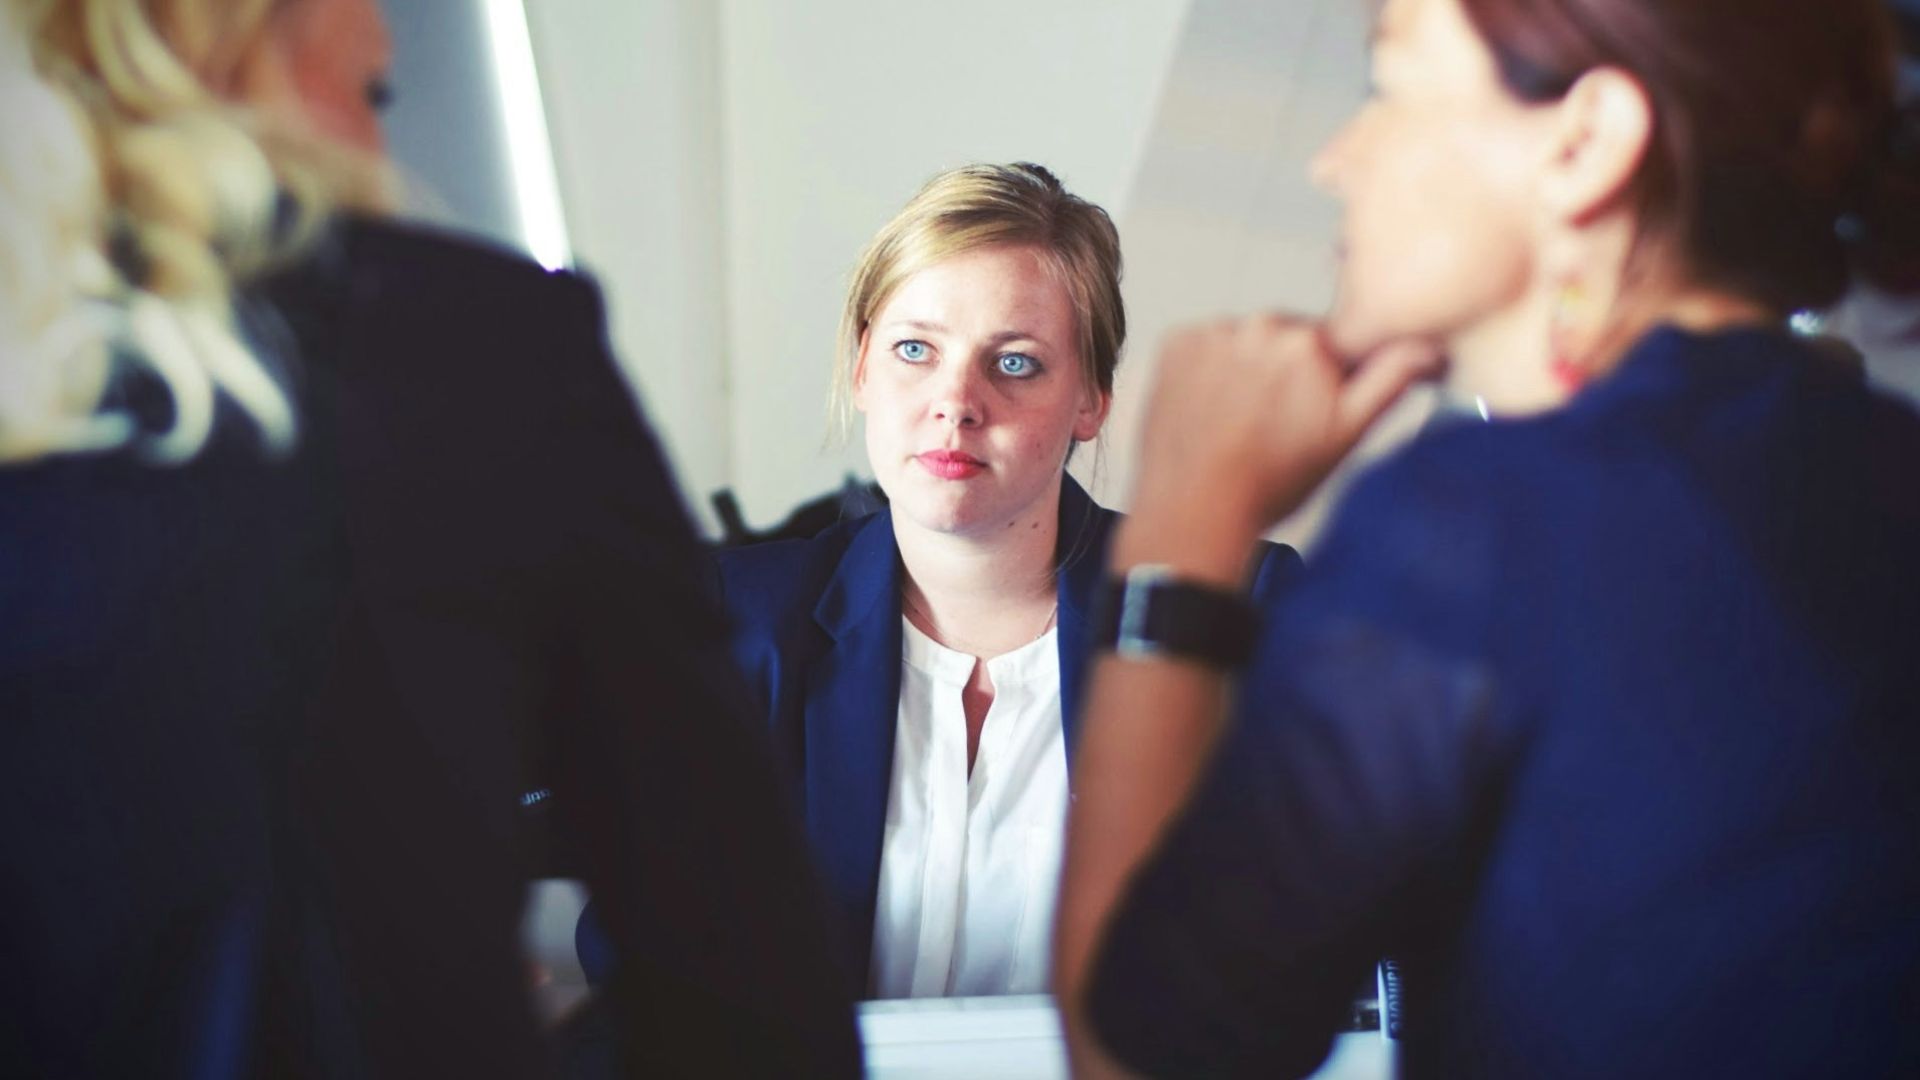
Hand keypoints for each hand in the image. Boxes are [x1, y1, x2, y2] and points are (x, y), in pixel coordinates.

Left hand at [1130, 316, 1437, 542]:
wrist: (1195, 509)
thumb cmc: (1270, 482)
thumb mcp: (1346, 435)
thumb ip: (1390, 380)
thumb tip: (1428, 346)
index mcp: (1310, 342)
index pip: (1333, 344)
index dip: (1327, 379)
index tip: (1312, 408)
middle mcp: (1260, 325)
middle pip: (1286, 339)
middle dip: (1286, 372)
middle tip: (1273, 424)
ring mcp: (1213, 333)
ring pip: (1244, 342)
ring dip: (1245, 369)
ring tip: (1238, 422)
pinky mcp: (1175, 343)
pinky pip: (1204, 346)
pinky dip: (1207, 370)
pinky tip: (1210, 410)